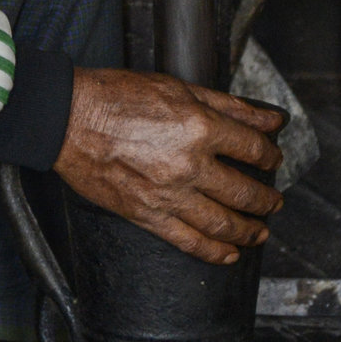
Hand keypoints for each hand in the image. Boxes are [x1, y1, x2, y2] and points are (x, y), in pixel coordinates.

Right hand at [53, 67, 284, 262]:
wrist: (67, 119)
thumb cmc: (116, 97)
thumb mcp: (177, 88)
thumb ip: (228, 105)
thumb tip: (269, 119)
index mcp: (199, 128)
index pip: (253, 149)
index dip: (270, 156)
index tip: (272, 159)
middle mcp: (189, 165)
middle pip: (246, 193)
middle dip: (267, 200)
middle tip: (273, 202)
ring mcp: (168, 195)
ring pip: (223, 223)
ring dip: (249, 231)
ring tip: (259, 231)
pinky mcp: (146, 215)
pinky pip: (189, 241)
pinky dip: (214, 252)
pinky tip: (228, 253)